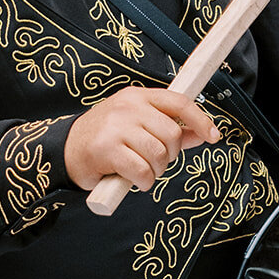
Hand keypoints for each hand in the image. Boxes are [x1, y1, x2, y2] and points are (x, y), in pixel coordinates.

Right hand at [64, 87, 219, 191]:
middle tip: (154, 161)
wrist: (64, 151)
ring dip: (156, 170)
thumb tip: (201, 134)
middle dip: (170, 155)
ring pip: (159, 154)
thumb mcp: (138, 126)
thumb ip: (170, 128)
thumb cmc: (106, 139)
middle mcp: (128, 107)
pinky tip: (133, 179)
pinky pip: (142, 171)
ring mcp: (116, 127)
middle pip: (172, 134)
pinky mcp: (106, 149)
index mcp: (138, 96)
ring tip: (141, 170)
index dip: (200, 119)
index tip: (213, 136)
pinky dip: (143, 181)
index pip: (179, 102)